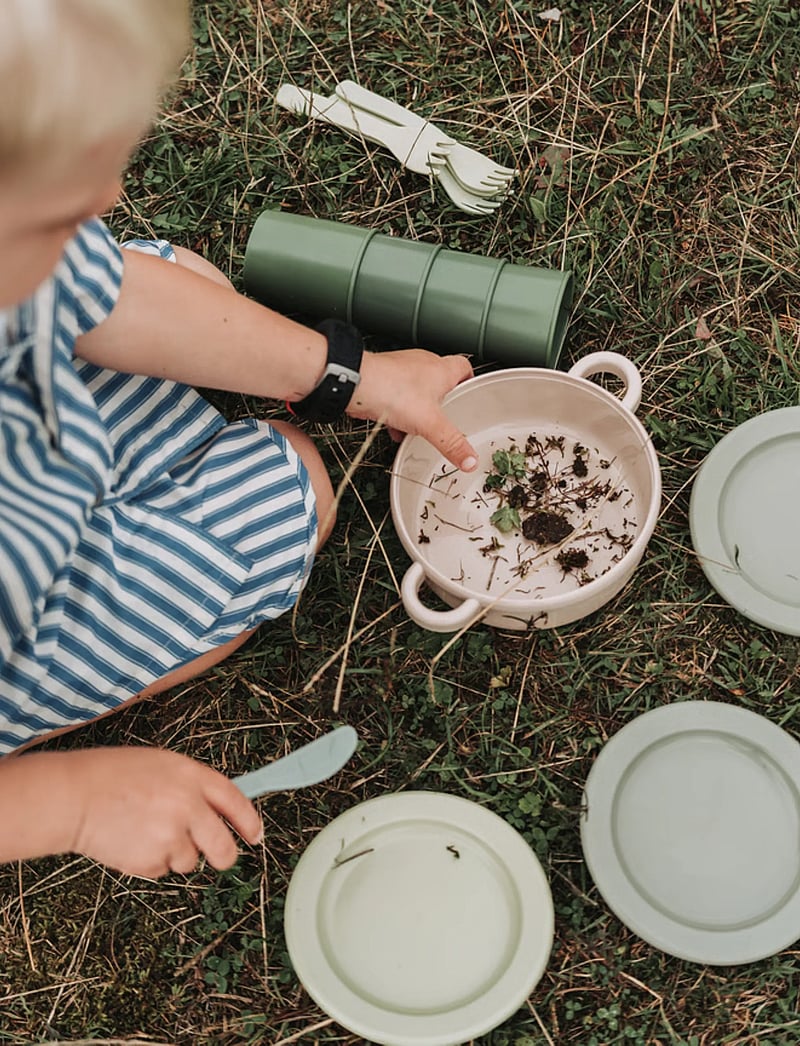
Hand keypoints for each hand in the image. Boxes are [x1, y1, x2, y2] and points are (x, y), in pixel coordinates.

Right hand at [68, 747, 261, 878]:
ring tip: (147, 832)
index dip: (249, 821)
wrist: (74, 797)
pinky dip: (152, 862)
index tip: (256, 835)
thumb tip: (215, 810)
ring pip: (191, 860)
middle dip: (225, 855)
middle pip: (224, 846)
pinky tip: (133, 841)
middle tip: (220, 856)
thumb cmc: (112, 776)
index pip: (235, 801)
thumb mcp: (162, 766)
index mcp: (191, 776)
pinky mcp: (151, 861)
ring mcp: (170, 836)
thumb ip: (191, 787)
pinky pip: (163, 869)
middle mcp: (187, 806)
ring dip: (177, 853)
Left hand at [348, 349, 477, 470]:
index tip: (470, 394)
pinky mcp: (383, 379)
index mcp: (441, 369)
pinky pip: (395, 397)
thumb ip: (451, 443)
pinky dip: (397, 412)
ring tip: (418, 427)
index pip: (464, 367)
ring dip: (417, 409)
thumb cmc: (392, 390)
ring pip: (415, 391)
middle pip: (440, 381)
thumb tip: (469, 460)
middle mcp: (422, 365)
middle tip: (444, 419)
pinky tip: (395, 428)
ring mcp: (401, 370)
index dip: (469, 381)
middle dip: (441, 403)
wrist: (356, 383)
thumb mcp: (430, 424)